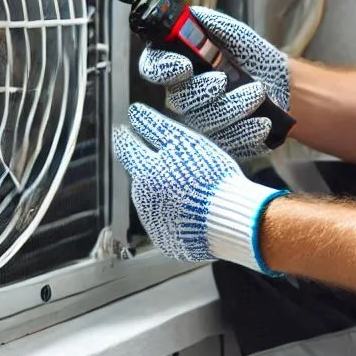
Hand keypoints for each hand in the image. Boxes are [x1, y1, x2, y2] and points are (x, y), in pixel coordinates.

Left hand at [113, 103, 286, 270]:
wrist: (231, 218)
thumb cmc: (210, 176)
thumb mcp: (184, 142)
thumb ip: (155, 126)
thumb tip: (134, 112)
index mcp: (144, 173)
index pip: (127, 150)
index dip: (125, 137)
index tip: (124, 130)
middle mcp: (142, 201)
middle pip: (140, 176)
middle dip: (149, 167)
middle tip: (169, 159)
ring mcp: (154, 225)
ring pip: (151, 200)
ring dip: (161, 191)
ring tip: (188, 186)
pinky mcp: (167, 242)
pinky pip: (165, 223)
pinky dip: (173, 213)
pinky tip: (191, 207)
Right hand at [138, 7, 290, 158]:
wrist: (282, 85)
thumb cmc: (253, 58)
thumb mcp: (238, 36)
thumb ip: (216, 25)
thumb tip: (195, 14)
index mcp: (182, 65)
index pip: (155, 67)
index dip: (162, 68)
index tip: (183, 64)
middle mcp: (185, 95)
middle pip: (179, 99)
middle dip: (202, 89)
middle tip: (223, 79)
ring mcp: (200, 122)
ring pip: (203, 123)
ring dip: (231, 108)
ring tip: (258, 93)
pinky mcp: (219, 141)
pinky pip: (225, 142)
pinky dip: (244, 132)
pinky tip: (261, 122)